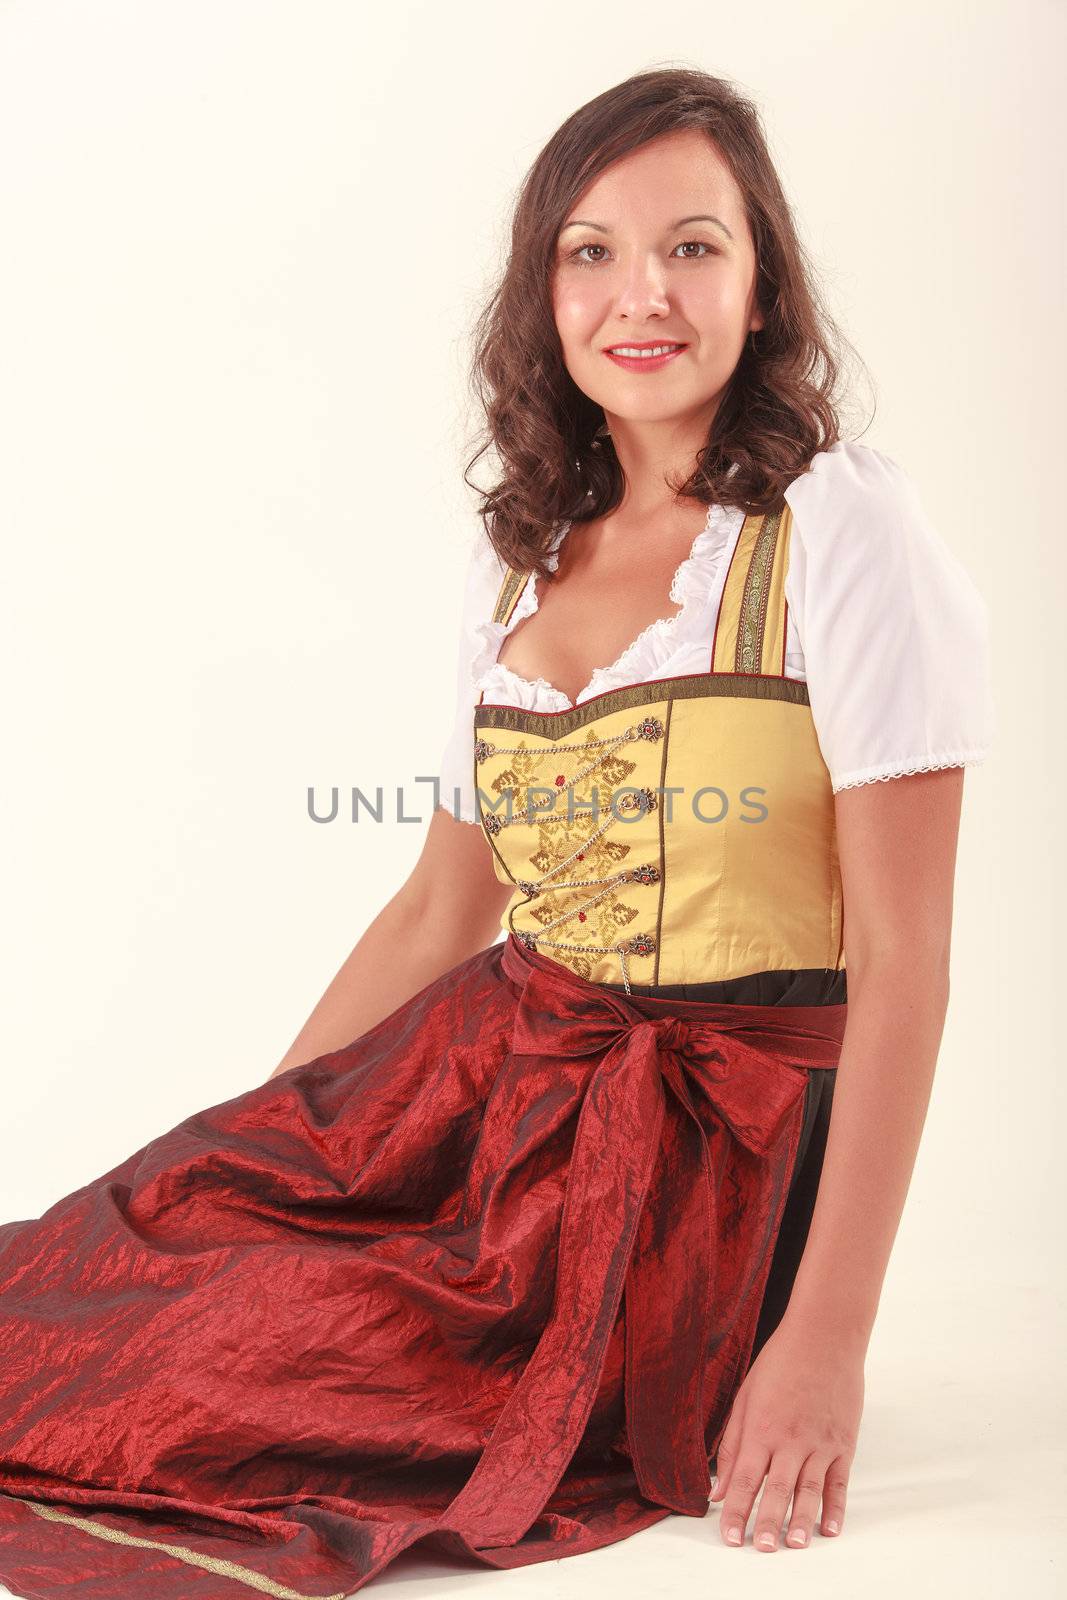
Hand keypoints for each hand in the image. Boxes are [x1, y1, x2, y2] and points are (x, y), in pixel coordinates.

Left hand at [708, 1316, 864, 1549]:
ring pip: (809, 1491)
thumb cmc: (779, 1363)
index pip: (745, 1479)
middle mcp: (791, 1440)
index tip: (729, 1538)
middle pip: (777, 1490)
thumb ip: (732, 1444)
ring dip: (801, 1521)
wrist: (825, 1337)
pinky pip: (840, 1482)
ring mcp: (820, 1443)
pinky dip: (835, 1508)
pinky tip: (829, 1530)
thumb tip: (718, 1487)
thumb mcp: (746, 1397)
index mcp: (762, 1428)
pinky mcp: (844, 1443)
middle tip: (761, 1550)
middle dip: (766, 1523)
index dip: (736, 1511)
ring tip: (794, 1547)